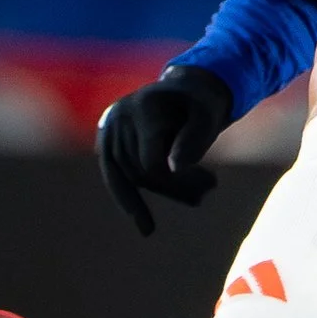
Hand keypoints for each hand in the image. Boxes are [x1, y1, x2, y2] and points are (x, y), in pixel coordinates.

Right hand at [95, 63, 234, 235]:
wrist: (184, 90)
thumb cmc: (201, 103)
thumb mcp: (208, 116)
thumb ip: (194, 138)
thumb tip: (174, 168)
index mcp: (143, 108)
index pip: (152, 162)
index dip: (179, 180)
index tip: (211, 183)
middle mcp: (118, 117)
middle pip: (141, 171)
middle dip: (175, 187)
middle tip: (206, 195)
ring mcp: (107, 129)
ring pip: (131, 177)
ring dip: (164, 191)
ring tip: (197, 199)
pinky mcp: (106, 142)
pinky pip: (114, 176)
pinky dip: (129, 199)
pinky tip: (147, 227)